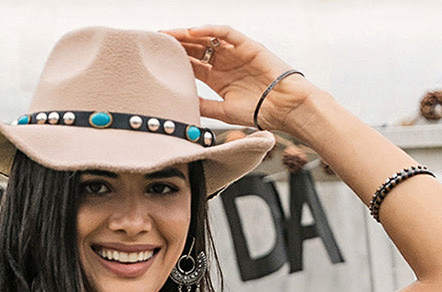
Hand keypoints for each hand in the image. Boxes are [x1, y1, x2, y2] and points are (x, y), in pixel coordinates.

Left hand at [164, 24, 313, 133]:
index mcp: (218, 78)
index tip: (157, 60)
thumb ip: (204, 106)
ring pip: (208, 37)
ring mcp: (235, 52)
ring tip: (169, 34)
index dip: (176, 61)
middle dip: (177, 45)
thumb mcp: (224, 112)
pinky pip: (226, 32)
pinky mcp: (247, 44)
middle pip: (196, 49)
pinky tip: (193, 32)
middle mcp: (225, 62)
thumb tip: (181, 106)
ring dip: (188, 35)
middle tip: (157, 42)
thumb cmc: (258, 112)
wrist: (284, 108)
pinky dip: (210, 29)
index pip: (193, 65)